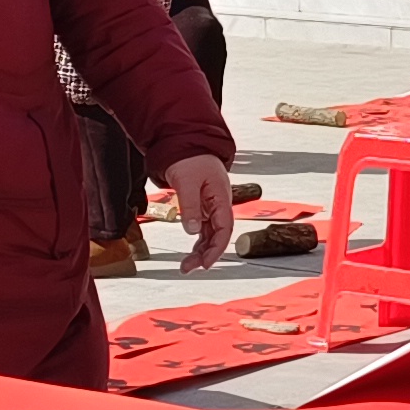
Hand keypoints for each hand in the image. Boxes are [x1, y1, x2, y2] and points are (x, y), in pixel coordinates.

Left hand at [165, 155, 236, 273]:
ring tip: (187, 265)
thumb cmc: (190, 157)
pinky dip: (198, 240)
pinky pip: (204, 227)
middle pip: (219, 234)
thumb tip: (191, 230)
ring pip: (211, 233)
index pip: (224, 227)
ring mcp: (212, 205)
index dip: (217, 248)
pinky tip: (192, 251)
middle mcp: (219, 203)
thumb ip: (190, 206)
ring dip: (201, 250)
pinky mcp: (203, 205)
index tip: (207, 263)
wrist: (185, 142)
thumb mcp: (186, 181)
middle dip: (206, 254)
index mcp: (221, 196)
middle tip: (189, 268)